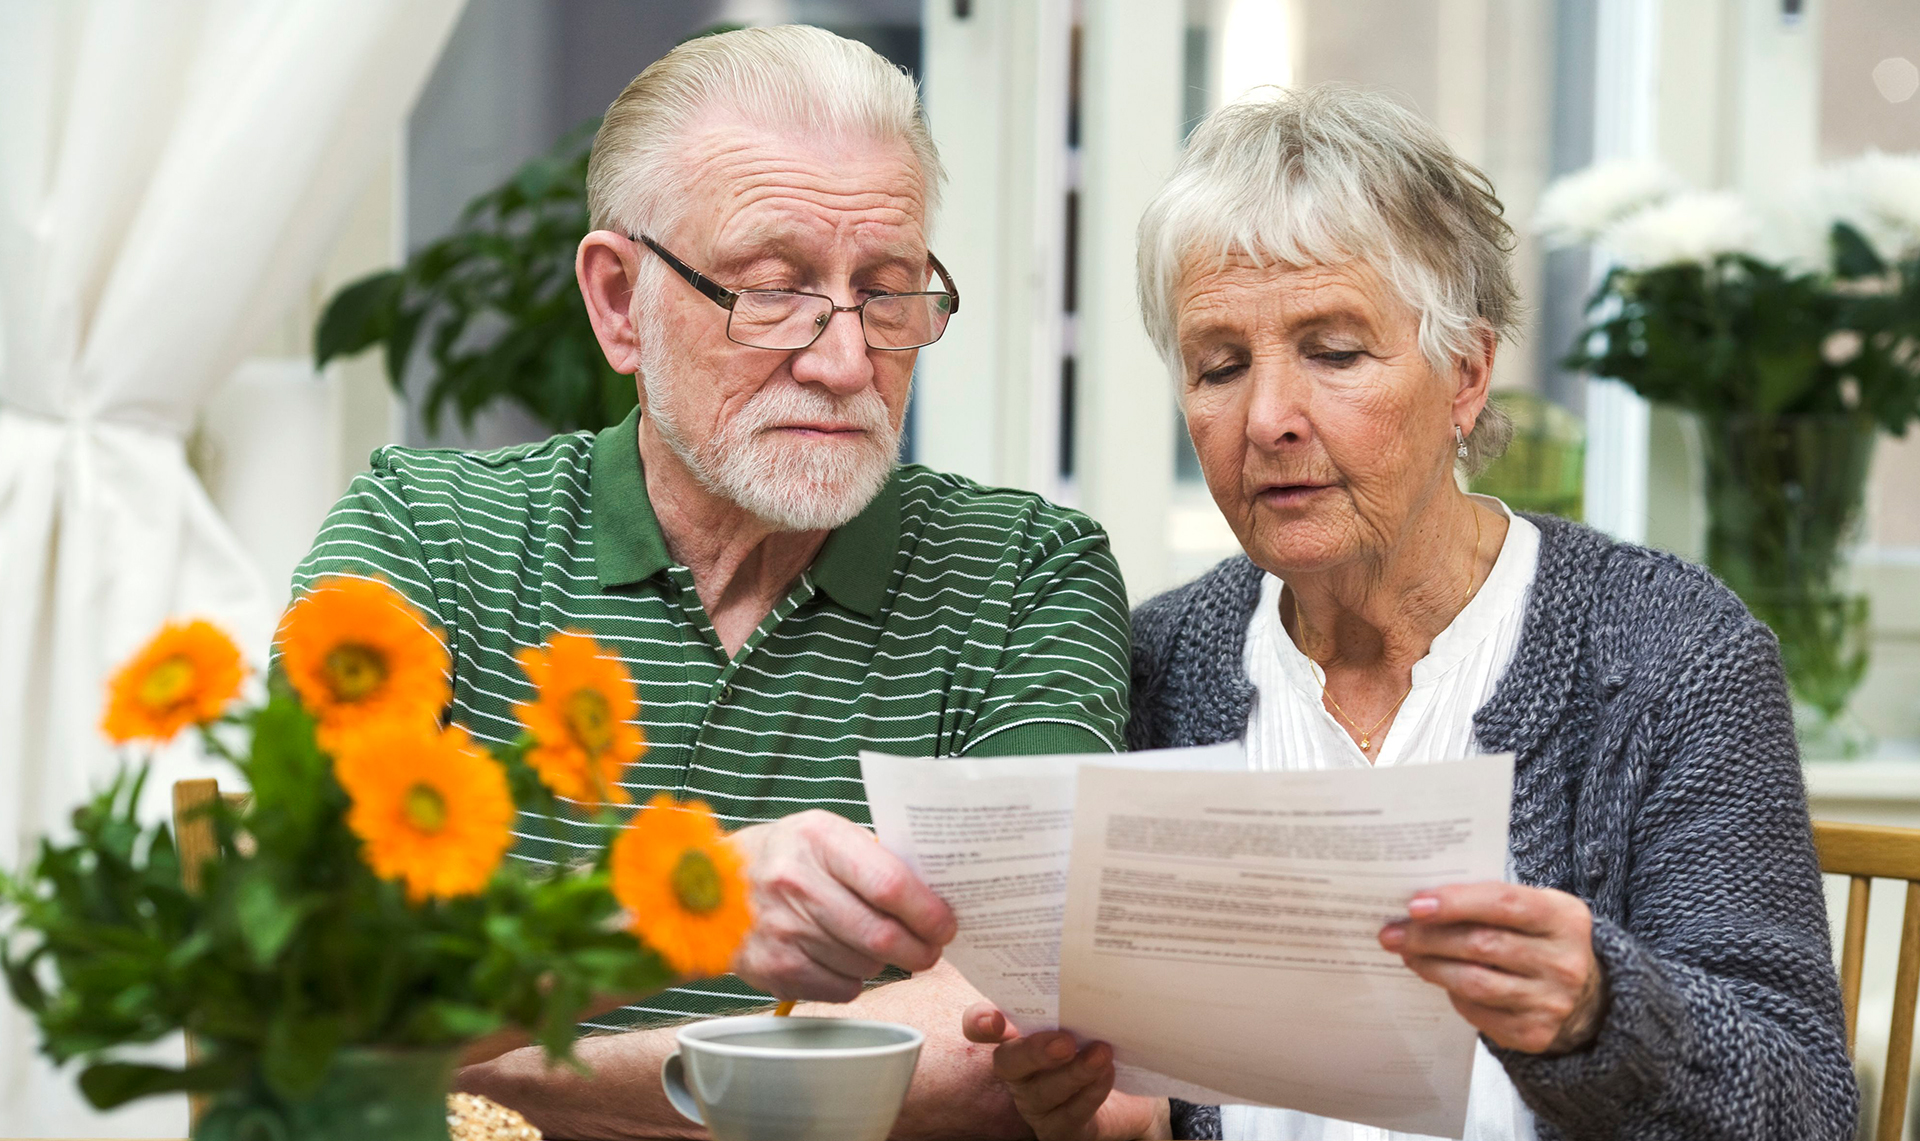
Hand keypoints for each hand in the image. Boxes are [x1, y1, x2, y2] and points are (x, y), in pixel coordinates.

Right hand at [727, 810, 955, 1001]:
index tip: (946, 924)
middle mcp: (796, 883)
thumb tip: (935, 897)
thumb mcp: (826, 835)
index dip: (927, 912)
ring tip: (874, 943)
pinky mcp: (774, 968)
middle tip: (930, 950)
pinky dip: (854, 979)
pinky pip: (841, 988)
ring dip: (884, 963)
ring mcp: (782, 929)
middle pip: (881, 936)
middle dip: (919, 950)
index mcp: (819, 839)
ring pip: (865, 966)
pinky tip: (841, 956)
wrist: (714, 886)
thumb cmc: (788, 856)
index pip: (889, 883)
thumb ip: (876, 859)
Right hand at [962, 1003, 1170, 1140]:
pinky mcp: (1059, 1129)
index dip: (980, 1022)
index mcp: (1015, 1036)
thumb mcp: (1085, 1017)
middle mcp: (1018, 1071)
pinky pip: (1070, 1116)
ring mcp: (1036, 1103)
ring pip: (1042, 1092)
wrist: (1131, 1095)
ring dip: (1073, 1073)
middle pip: (1007, 1063)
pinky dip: (1090, 1093)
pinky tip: (1107, 1075)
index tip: (995, 1019)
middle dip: (1033, 1052)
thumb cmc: (1096, 1044)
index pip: (981, 1026)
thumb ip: (1075, 997)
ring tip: (1101, 1054)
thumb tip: (1091, 964)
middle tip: (1065, 1041)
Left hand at [1379, 881, 1606, 1054]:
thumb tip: (1423, 903)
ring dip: (1432, 967)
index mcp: (1563, 918)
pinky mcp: (1534, 1033)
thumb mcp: (1534, 909)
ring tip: (1408, 954)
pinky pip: (1478, 1012)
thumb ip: (1489, 900)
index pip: (1503, 903)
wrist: (1587, 997)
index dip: (1455, 903)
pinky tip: (1440, 979)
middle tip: (1393, 933)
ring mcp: (1551, 1001)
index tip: (1415, 905)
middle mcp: (1563, 961)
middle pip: (1482, 945)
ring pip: (1475, 982)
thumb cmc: (1541, 940)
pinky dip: (1453, 994)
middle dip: (1429, 937)